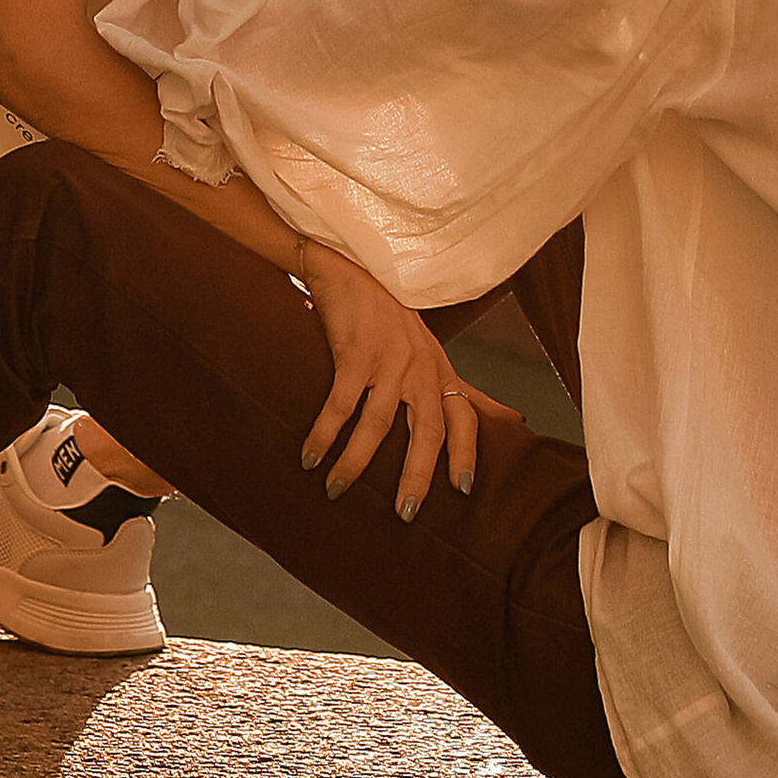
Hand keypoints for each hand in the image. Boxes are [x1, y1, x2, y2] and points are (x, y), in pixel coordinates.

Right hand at [294, 242, 479, 515]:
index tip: (463, 490)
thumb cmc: (382, 310)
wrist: (348, 263)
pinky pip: (340, 405)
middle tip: (404, 514)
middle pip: (427, 432)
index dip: (467, 454)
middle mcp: (420, 365)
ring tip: (337, 490)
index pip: (464, 417)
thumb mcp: (418, 345)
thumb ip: (433, 381)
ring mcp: (389, 358)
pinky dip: (325, 435)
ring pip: (378, 426)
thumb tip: (460, 419)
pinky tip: (310, 456)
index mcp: (437, 368)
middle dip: (417, 476)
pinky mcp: (355, 351)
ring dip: (356, 463)